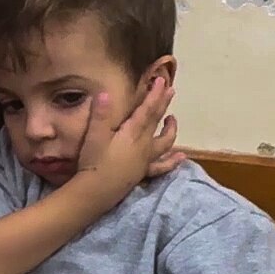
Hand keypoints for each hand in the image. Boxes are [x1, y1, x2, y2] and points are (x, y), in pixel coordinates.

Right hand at [71, 76, 181, 195]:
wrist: (96, 192)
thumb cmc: (93, 162)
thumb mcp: (94, 136)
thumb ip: (101, 114)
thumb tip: (105, 93)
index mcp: (132, 133)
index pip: (147, 110)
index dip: (155, 95)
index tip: (162, 81)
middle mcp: (143, 144)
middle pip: (156, 121)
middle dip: (163, 104)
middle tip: (171, 91)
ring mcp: (145, 159)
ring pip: (164, 142)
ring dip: (170, 130)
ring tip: (173, 120)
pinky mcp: (142, 172)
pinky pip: (161, 165)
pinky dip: (172, 160)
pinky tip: (181, 157)